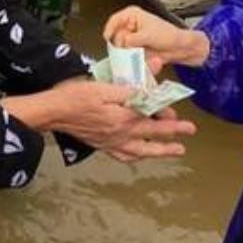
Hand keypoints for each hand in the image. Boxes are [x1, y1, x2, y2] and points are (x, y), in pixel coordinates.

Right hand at [43, 79, 195, 159]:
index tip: (179, 112)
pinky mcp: (103, 146)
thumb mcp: (103, 86)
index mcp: (123, 117)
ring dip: (161, 150)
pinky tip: (142, 155)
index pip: (151, 115)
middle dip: (173, 133)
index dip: (166, 112)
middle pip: (152, 134)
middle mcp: (121, 134)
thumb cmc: (75, 96)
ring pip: (142, 150)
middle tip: (189, 132)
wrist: (53, 112)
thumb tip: (148, 87)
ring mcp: (112, 143)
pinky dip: (137, 156)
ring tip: (176, 151)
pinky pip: (124, 156)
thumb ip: (128, 88)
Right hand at [103, 6, 209, 67]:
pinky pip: (126, 54)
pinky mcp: (134, 48)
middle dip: (122, 44)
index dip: (110, 29)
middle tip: (130, 48)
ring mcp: (131, 38)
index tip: (108, 38)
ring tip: (138, 52)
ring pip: (120, 47)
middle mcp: (130, 25)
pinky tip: (138, 56)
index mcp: (132, 15)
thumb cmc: (168, 35)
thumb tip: (123, 44)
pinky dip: (130, 57)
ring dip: (127, 52)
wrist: (179, 48)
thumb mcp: (148, 35)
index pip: (115, 20)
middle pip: (116, 35)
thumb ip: (132, 39)